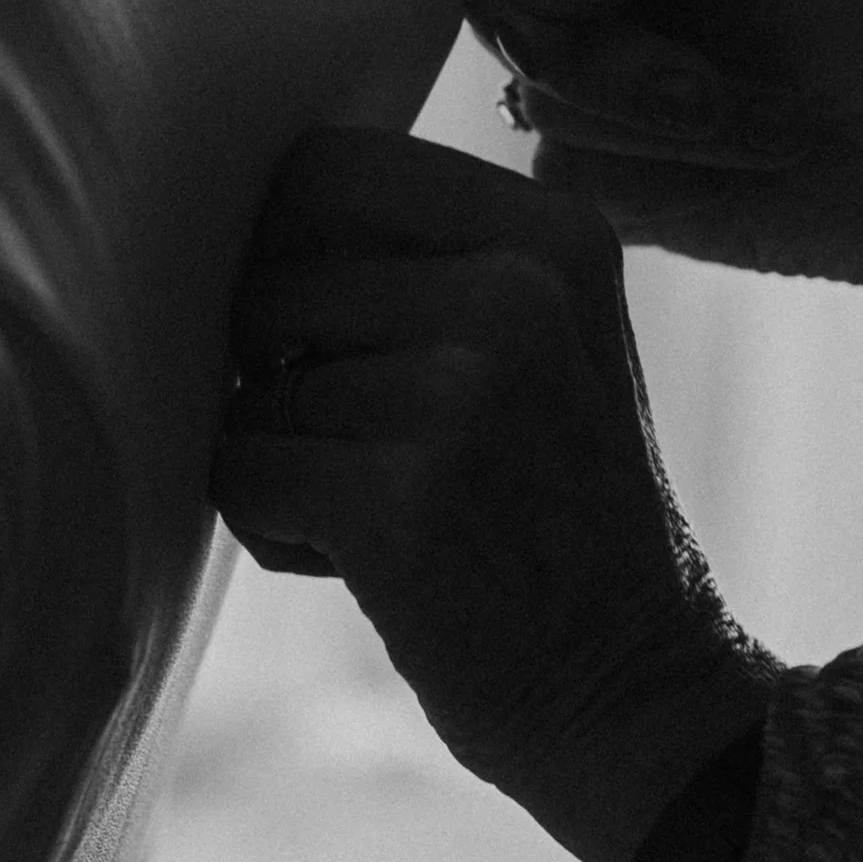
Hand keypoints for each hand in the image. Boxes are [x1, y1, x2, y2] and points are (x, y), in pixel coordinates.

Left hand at [214, 127, 779, 861]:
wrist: (639, 695)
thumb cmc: (551, 513)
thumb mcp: (543, 339)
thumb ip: (424, 258)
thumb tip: (223, 210)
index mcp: (553, 232)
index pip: (325, 165)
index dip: (285, 248)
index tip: (328, 331)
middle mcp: (516, 290)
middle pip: (269, 274)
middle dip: (277, 364)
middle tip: (369, 442)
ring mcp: (463, 391)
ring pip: (250, 386)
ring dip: (286, 460)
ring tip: (391, 515)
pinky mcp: (399, 498)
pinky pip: (238, 470)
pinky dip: (274, 527)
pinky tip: (367, 566)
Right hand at [457, 0, 862, 302]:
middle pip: (496, 11)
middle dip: (608, 59)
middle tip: (707, 86)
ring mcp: (583, 80)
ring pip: (535, 101)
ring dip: (658, 123)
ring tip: (756, 118)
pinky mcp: (598, 174)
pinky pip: (566, 180)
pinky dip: (659, 179)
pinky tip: (734, 166)